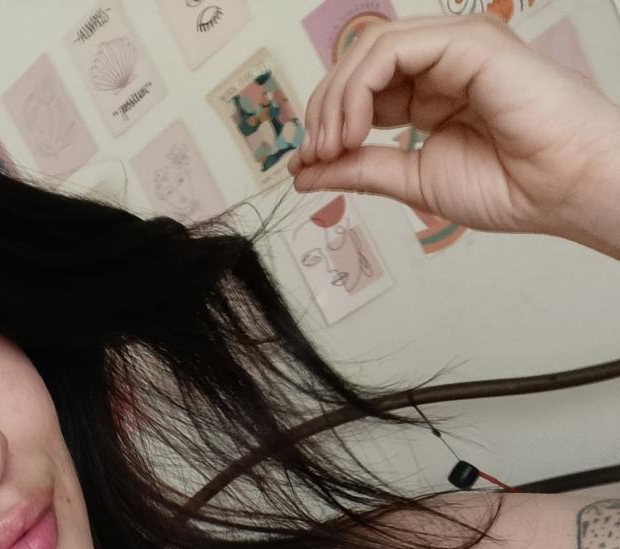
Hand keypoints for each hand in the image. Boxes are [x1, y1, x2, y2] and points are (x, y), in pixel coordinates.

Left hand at [286, 14, 619, 257]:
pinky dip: (359, 88)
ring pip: (368, 49)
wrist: (561, 188)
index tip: (308, 165)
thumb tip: (305, 172)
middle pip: (357, 64)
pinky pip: (390, 48)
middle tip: (314, 157)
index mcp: (431, 95)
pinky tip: (354, 129)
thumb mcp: (413, 180)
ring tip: (331, 148)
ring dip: (335, 99)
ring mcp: (454, 48)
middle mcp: (440, 65)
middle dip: (323, 109)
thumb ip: (361, 170)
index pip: (361, 90)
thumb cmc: (512, 186)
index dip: (327, 122)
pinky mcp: (465, 41)